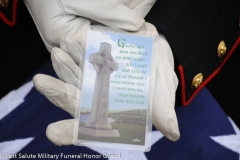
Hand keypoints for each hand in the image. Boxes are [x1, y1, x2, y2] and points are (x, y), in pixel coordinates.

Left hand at [26, 0, 179, 144]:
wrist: (157, 51)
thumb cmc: (159, 76)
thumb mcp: (162, 93)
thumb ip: (163, 112)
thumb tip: (173, 133)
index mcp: (111, 111)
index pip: (90, 126)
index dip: (72, 131)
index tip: (53, 133)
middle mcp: (98, 98)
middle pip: (75, 99)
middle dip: (58, 91)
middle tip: (41, 82)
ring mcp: (93, 79)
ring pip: (75, 77)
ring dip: (64, 67)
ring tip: (56, 54)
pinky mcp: (93, 63)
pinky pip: (82, 59)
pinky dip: (74, 53)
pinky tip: (66, 44)